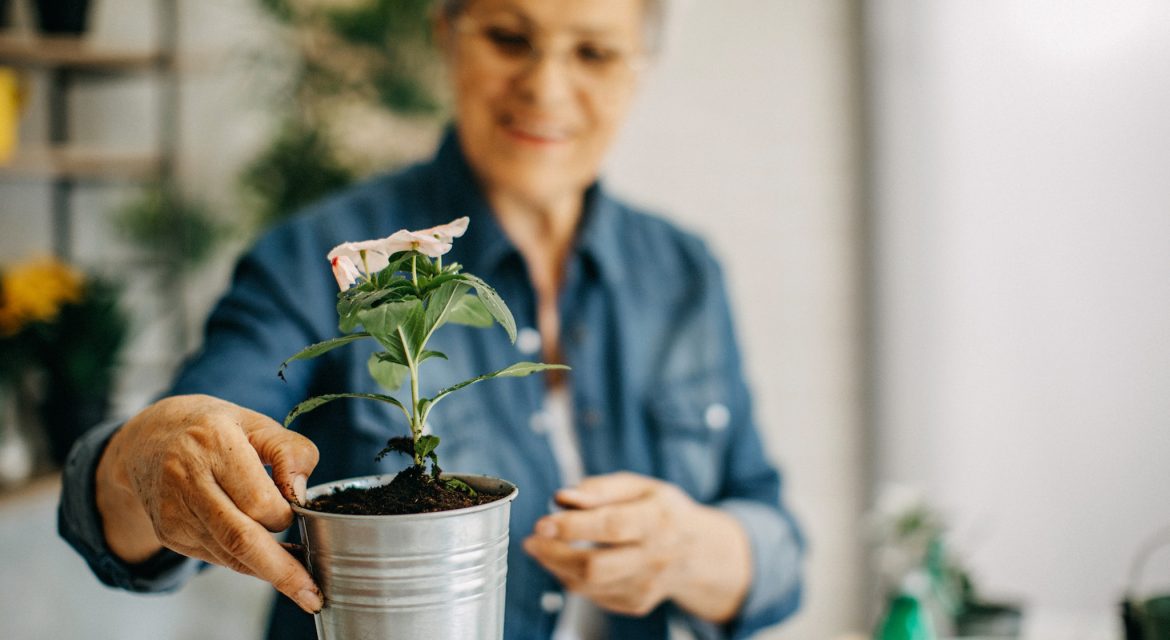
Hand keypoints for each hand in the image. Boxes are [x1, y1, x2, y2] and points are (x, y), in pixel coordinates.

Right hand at [95, 394, 322, 612]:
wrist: (148, 439)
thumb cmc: (214, 428)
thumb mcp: (257, 423)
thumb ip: (290, 451)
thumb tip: (300, 493)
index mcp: (214, 443)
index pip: (259, 500)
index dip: (285, 513)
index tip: (299, 508)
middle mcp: (187, 479)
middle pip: (240, 538)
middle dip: (281, 570)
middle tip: (313, 594)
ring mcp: (173, 511)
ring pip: (229, 554)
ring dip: (267, 570)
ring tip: (299, 579)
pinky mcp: (169, 533)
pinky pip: (217, 556)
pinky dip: (246, 561)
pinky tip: (264, 556)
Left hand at [522, 472, 750, 621]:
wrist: (697, 553)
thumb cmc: (662, 512)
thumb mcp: (640, 487)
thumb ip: (600, 489)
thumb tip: (563, 497)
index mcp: (657, 521)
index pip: (611, 526)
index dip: (572, 526)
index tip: (542, 523)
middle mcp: (654, 558)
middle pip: (595, 566)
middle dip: (554, 555)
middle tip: (531, 541)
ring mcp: (645, 586)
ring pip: (589, 585)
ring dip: (556, 567)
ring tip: (542, 548)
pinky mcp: (635, 603)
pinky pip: (592, 595)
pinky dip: (572, 578)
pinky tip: (568, 561)